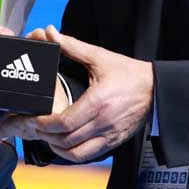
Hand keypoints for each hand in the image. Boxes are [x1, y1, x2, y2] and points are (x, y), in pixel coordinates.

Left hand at [0, 25, 152, 162]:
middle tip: (32, 127)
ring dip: (57, 147)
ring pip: (75, 153)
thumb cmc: (129, 73)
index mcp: (98, 102)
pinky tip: (63, 143)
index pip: (64, 122)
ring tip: (46, 136)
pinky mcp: (114, 142)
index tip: (32, 119)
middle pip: (66, 139)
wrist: (156, 89)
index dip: (44, 124)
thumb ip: (72, 46)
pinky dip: (71, 153)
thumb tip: (51, 33)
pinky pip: (88, 155)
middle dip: (44, 136)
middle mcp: (103, 122)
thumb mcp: (99, 57)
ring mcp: (109, 135)